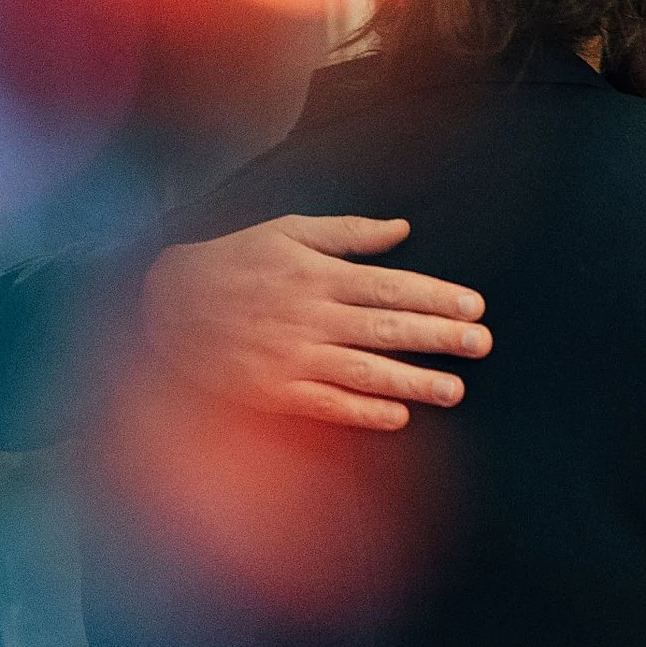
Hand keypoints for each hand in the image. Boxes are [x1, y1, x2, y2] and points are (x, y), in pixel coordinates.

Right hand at [142, 215, 490, 431]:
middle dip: (439, 337)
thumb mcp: (287, 232)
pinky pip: (326, 405)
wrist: (162, 304)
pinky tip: (398, 417)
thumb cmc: (232, 261)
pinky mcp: (273, 390)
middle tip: (483, 345)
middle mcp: (311, 317)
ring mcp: (292, 357)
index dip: (436, 298)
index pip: (390, 287)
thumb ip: (348, 234)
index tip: (474, 306)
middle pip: (387, 328)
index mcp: (318, 275)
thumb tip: (402, 229)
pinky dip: (362, 412)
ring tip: (455, 390)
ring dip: (412, 382)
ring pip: (364, 371)